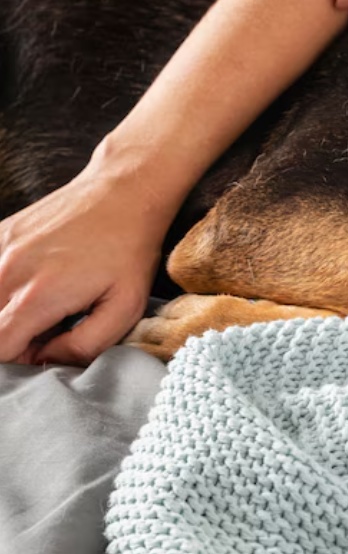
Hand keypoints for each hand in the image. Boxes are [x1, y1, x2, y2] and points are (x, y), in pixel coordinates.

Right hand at [0, 165, 164, 365]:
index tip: (45, 351)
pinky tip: (33, 282)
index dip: (19, 361)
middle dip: (13, 338)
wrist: (123, 192)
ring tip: (43, 303)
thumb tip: (47, 360)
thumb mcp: (126, 306)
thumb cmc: (129, 251)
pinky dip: (4, 288)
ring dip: (6, 312)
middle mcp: (6, 273)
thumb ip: (85, 345)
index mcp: (38, 297)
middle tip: (50, 327)